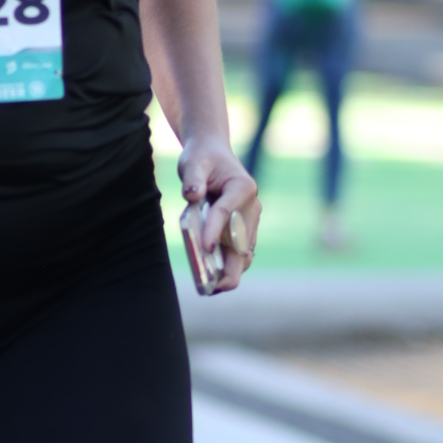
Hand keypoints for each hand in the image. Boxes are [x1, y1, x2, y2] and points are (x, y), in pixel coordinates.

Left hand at [180, 139, 258, 292]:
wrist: (212, 154)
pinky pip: (237, 252)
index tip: (203, 248)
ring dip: (229, 271)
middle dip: (230, 267)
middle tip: (214, 286)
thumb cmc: (202, 158)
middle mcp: (251, 206)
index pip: (226, 212)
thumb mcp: (193, 163)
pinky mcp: (242, 229)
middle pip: (243, 242)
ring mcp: (249, 220)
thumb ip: (192, 179)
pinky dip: (227, 266)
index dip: (214, 231)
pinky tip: (212, 279)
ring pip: (243, 253)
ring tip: (210, 288)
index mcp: (242, 187)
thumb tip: (192, 196)